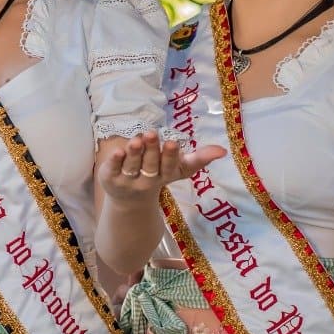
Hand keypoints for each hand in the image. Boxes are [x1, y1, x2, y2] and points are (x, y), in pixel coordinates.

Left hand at [98, 132, 225, 204]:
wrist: (129, 200)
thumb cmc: (158, 175)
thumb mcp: (179, 169)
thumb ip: (199, 158)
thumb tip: (223, 150)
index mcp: (165, 175)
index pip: (170, 167)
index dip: (170, 157)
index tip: (172, 143)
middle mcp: (147, 180)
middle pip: (150, 165)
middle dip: (152, 150)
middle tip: (152, 133)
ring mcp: (128, 181)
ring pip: (132, 167)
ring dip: (134, 153)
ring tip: (136, 139)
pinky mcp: (110, 179)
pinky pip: (113, 169)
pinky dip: (115, 161)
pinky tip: (118, 150)